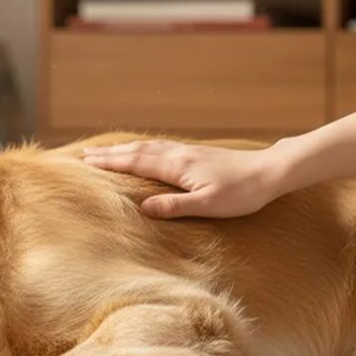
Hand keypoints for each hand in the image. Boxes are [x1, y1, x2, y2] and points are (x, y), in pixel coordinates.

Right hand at [82, 140, 285, 218]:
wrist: (269, 172)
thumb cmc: (241, 193)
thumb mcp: (208, 205)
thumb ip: (175, 206)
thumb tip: (143, 208)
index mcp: (177, 166)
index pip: (135, 163)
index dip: (110, 163)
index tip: (87, 162)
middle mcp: (178, 154)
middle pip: (136, 151)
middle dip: (110, 153)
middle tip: (85, 155)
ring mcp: (187, 152)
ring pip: (147, 147)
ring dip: (124, 149)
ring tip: (106, 151)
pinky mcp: (196, 154)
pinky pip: (160, 147)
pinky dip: (143, 148)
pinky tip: (143, 151)